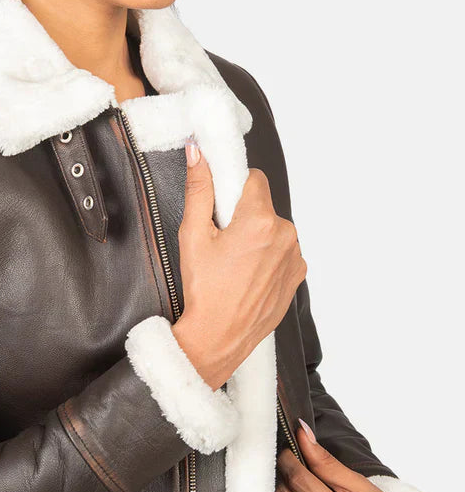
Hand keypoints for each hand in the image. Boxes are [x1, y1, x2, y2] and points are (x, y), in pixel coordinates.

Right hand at [171, 138, 306, 390]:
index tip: (221, 207)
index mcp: (260, 221)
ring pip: (274, 229)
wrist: (219, 337)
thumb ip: (198, 190)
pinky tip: (248, 275)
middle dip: (243, 216)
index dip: (233, 189)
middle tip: (221, 242)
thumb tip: (198, 154)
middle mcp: (286, 235)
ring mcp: (295, 257)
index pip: (253, 179)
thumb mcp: (193, 236)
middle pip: (263, 206)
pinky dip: (268, 257)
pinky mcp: (298, 275)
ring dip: (257, 237)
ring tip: (234, 264)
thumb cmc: (205, 292)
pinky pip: (283, 251)